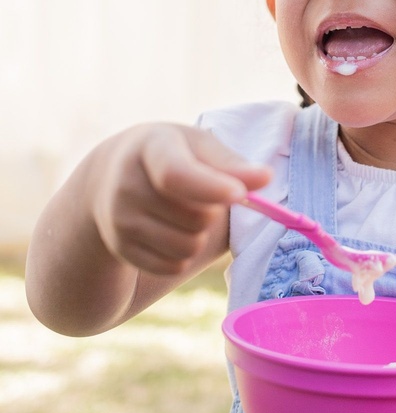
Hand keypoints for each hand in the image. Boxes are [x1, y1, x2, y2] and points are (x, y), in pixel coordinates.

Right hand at [91, 123, 271, 275]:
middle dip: (212, 210)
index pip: (175, 174)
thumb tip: (265, 178)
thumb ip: (231, 163)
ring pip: (188, 247)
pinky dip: (184, 254)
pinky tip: (172, 230)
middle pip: (196, 218)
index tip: (239, 195)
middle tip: (201, 194)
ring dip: (201, 235)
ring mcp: (119, 220)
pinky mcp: (121, 249)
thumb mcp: (199, 146)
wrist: (114, 175)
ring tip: (187, 212)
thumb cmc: (173, 155)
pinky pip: (173, 266)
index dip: (211, 188)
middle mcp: (126, 184)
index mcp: (151, 146)